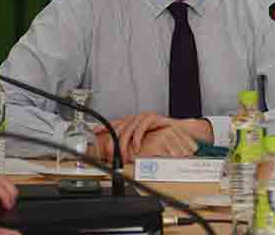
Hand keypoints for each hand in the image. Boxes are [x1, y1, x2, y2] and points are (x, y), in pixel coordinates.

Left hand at [94, 113, 211, 161]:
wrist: (180, 131)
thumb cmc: (162, 137)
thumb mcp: (143, 142)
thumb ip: (131, 146)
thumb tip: (117, 156)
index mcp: (133, 122)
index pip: (115, 123)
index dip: (104, 127)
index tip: (94, 132)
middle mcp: (137, 118)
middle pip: (120, 126)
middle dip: (113, 139)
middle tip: (109, 152)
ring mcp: (145, 117)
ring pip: (129, 127)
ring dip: (125, 141)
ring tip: (123, 151)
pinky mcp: (154, 118)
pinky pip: (142, 126)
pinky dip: (138, 137)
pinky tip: (136, 146)